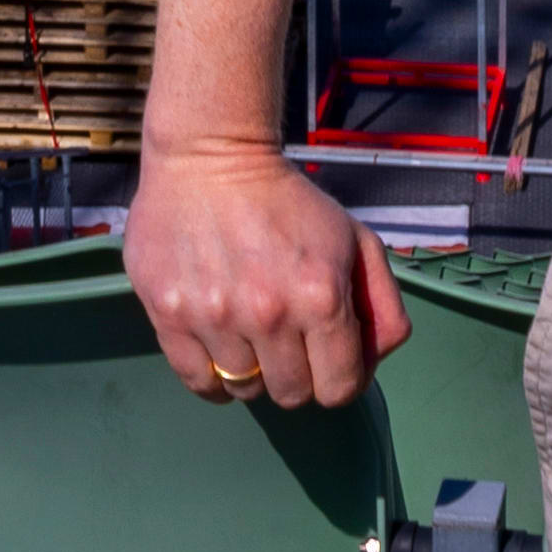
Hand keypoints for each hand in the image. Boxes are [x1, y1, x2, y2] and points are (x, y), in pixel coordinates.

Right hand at [128, 141, 409, 408]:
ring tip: (250, 330)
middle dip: (297, 375)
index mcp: (321, 296)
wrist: (210, 156)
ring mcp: (214, 317)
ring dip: (253, 370)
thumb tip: (372, 362)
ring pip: (243, 390)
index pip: (339, 389)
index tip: (328, 360)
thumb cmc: (288, 201)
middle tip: (288, 341)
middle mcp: (268, 313)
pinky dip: (212, 376)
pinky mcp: (169, 314)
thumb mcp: (356, 239)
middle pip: (291, 395)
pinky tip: (220, 345)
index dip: (340, 379)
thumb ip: (382, 305)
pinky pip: (197, 382)